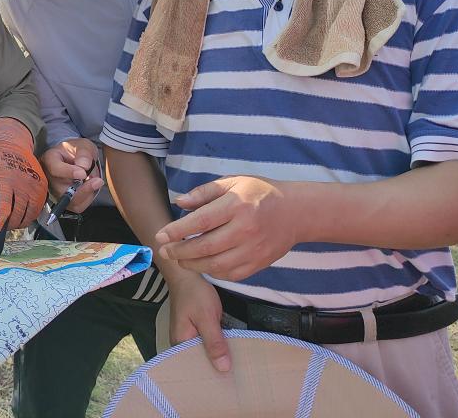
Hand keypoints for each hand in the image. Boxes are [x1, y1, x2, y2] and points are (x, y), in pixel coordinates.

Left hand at [0, 118, 45, 253]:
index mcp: (6, 180)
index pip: (4, 210)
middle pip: (17, 217)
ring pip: (29, 216)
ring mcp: (35, 185)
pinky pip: (37, 209)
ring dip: (17, 222)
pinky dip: (28, 216)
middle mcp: (24, 184)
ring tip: (5, 218)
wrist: (12, 139)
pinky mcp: (41, 186)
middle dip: (5, 226)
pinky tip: (17, 213)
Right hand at [41, 138, 103, 213]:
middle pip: (61, 189)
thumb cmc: (77, 151)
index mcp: (49, 159)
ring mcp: (54, 191)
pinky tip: (91, 188)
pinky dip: (87, 199)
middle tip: (97, 181)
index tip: (83, 173)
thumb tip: (83, 166)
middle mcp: (48, 177)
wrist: (76, 159)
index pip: (55, 168)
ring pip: (69, 200)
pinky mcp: (64, 200)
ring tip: (96, 182)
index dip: (68, 172)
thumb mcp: (83, 145)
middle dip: (82, 187)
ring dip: (86, 193)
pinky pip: (76, 206)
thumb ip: (84, 153)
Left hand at [155, 176, 298, 281]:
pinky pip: (231, 274)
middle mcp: (246, 229)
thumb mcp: (232, 182)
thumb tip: (179, 202)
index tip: (160, 235)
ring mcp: (254, 249)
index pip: (201, 221)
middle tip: (165, 251)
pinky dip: (213, 272)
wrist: (296, 212)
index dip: (177, 230)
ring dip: (193, 264)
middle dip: (180, 251)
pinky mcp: (259, 263)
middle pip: (205, 246)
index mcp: (237, 205)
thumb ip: (204, 192)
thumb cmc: (259, 193)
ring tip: (180, 258)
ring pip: (216, 265)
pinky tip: (203, 264)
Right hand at [165, 270, 230, 372]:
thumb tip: (224, 369)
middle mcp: (180, 343)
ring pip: (203, 352)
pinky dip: (215, 347)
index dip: (211, 375)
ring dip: (216, 357)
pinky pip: (204, 344)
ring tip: (235, 369)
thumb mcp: (207, 318)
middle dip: (215, 367)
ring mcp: (186, 336)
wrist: (186, 274)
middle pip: (199, 361)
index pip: (195, 368)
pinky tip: (227, 351)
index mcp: (180, 343)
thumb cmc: (194, 294)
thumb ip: (215, 343)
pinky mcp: (193, 330)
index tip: (229, 384)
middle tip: (237, 378)